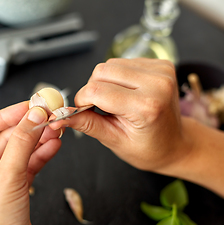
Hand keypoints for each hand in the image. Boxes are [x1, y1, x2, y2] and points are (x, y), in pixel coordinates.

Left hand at [0, 102, 61, 224]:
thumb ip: (21, 143)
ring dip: (39, 139)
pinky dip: (42, 154)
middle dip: (29, 126)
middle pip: (7, 136)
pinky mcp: (16, 186)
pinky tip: (54, 145)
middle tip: (49, 115)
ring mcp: (0, 177)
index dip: (8, 114)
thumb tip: (34, 115)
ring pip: (21, 149)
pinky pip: (29, 163)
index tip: (30, 106)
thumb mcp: (7, 179)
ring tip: (57, 129)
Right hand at [50, 58, 190, 172]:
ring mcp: (161, 70)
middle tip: (102, 109)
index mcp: (146, 106)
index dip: (82, 101)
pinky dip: (118, 77)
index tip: (83, 112)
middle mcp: (157, 83)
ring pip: (110, 64)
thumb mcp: (115, 141)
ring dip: (105, 82)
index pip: (96, 91)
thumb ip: (87, 124)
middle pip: (101, 72)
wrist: (177, 144)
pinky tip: (127, 92)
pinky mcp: (161, 64)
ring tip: (117, 102)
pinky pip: (124, 62)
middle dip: (93, 90)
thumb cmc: (149, 148)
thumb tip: (61, 116)